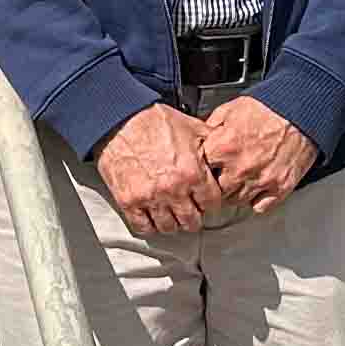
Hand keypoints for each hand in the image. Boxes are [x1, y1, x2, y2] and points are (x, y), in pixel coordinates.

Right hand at [93, 104, 223, 234]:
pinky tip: (152, 217)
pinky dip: (149, 225)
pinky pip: (143, 227)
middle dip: (193, 216)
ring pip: (169, 228)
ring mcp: (150, 197)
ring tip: (171, 214)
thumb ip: (211, 145)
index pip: (212, 204)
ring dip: (172, 222)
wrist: (120, 117)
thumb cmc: (154, 120)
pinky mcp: (129, 201)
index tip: (205, 200)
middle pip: (192, 221)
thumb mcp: (192, 127)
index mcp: (193, 173)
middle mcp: (174, 189)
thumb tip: (224, 153)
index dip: (210, 202)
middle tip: (189, 210)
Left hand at [197, 95, 317, 212]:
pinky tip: (255, 187)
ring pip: (236, 201)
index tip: (206, 167)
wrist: (301, 110)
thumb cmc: (268, 107)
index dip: (202, 168)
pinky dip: (255, 200)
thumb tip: (199, 139)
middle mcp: (241, 167)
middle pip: (217, 190)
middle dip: (217, 183)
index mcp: (224, 147)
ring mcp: (261, 180)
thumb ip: (210, 128)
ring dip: (235, 192)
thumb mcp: (230, 109)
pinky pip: (259, 207)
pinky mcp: (280, 187)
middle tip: (221, 174)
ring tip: (239, 178)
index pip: (200, 170)